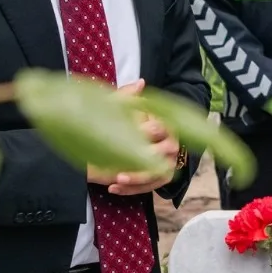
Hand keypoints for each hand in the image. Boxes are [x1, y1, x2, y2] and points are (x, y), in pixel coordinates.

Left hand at [87, 80, 177, 194]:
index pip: (162, 128)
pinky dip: (132, 189)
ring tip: (117, 179)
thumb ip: (128, 95)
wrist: (102, 142)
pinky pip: (150, 186)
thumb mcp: (116, 106)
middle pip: (166, 154)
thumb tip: (141, 83)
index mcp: (163, 123)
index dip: (152, 132)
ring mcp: (164, 162)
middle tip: (126, 161)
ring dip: (139, 178)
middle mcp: (169, 142)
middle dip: (147, 159)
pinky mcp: (155, 177)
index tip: (137, 134)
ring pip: (159, 173)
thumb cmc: (114, 119)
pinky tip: (112, 187)